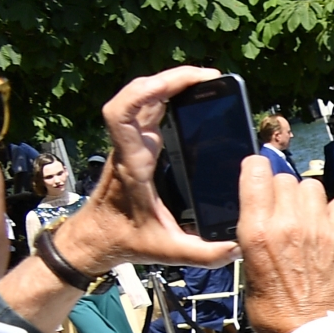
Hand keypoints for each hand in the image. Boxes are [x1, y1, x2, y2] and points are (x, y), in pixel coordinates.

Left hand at [48, 68, 240, 277]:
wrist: (95, 238)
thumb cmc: (125, 241)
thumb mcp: (167, 252)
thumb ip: (204, 254)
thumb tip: (239, 248)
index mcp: (133, 164)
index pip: (122, 114)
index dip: (147, 90)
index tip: (182, 85)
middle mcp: (129, 147)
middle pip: (137, 95)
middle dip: (171, 79)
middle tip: (210, 78)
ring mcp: (131, 144)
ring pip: (142, 97)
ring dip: (169, 83)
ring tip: (205, 82)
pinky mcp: (137, 146)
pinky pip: (147, 109)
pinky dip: (167, 95)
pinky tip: (191, 98)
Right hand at [236, 156, 333, 332]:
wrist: (311, 331)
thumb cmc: (275, 308)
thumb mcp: (248, 266)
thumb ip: (256, 232)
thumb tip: (263, 211)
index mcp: (257, 230)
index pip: (256, 172)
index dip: (258, 170)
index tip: (259, 173)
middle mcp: (288, 223)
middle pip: (286, 179)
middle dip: (283, 192)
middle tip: (285, 211)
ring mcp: (320, 229)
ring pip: (314, 188)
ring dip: (309, 200)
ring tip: (308, 220)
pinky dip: (333, 213)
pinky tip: (328, 229)